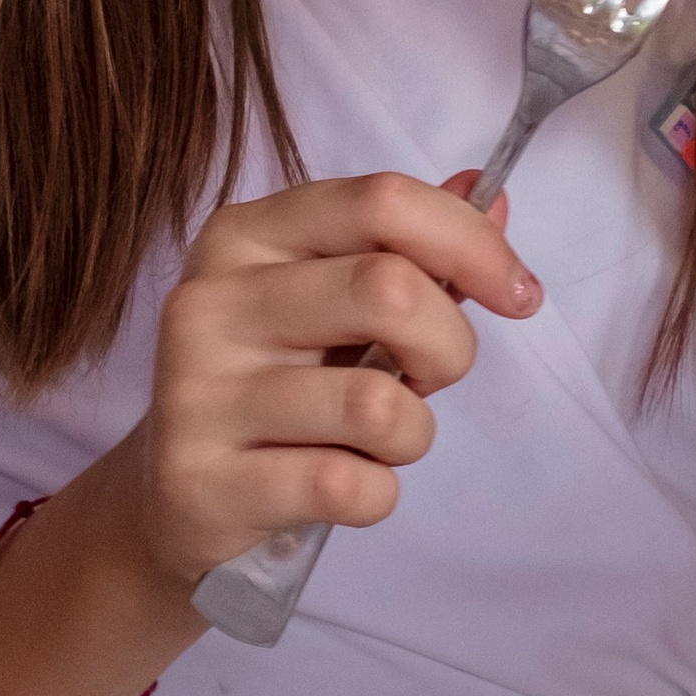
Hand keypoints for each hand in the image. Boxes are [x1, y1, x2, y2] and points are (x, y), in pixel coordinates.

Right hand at [131, 173, 535, 588]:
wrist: (177, 499)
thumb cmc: (276, 385)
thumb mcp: (333, 302)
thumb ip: (409, 249)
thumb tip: (492, 196)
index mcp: (245, 235)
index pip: (381, 200)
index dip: (472, 243)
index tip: (518, 293)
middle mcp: (210, 300)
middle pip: (389, 289)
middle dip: (448, 346)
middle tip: (429, 379)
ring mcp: (197, 393)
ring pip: (377, 405)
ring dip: (411, 435)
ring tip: (374, 442)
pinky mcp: (202, 482)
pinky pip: (347, 487)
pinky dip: (375, 495)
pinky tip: (338, 486)